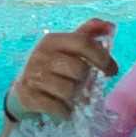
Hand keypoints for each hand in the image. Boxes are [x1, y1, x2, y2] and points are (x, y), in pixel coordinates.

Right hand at [3, 19, 117, 130]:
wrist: (23, 89)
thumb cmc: (53, 68)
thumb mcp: (67, 48)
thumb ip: (88, 35)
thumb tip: (110, 26)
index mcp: (52, 40)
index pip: (84, 43)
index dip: (103, 57)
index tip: (112, 71)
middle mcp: (40, 55)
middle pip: (79, 69)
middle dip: (84, 80)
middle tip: (79, 84)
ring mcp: (32, 76)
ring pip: (69, 90)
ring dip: (74, 97)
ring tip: (69, 95)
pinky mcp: (28, 97)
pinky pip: (58, 107)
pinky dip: (65, 111)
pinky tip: (62, 107)